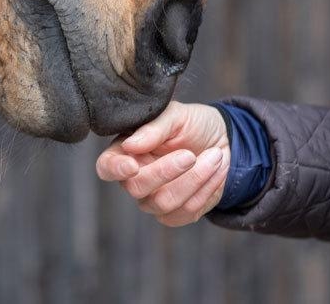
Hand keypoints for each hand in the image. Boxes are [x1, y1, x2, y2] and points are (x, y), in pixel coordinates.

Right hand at [96, 102, 230, 226]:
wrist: (223, 141)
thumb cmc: (192, 124)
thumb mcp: (177, 115)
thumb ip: (154, 128)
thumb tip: (130, 145)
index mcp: (126, 152)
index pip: (107, 167)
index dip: (115, 169)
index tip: (133, 165)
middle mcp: (134, 179)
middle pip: (136, 187)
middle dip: (166, 172)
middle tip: (191, 154)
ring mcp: (153, 199)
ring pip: (164, 202)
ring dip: (195, 179)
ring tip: (215, 156)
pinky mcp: (175, 214)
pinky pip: (186, 212)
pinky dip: (206, 189)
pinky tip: (216, 170)